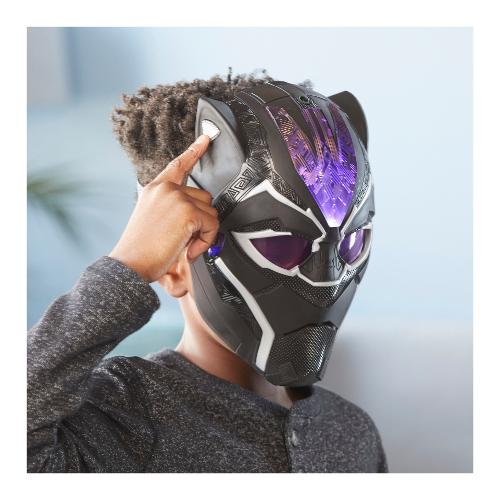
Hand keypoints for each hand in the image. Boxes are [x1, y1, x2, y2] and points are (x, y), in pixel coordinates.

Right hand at [109, 135, 217, 282]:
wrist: (130, 264)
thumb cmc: (140, 249)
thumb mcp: (154, 221)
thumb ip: (174, 210)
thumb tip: (199, 217)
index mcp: (155, 189)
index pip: (179, 165)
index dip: (195, 151)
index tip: (206, 138)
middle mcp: (166, 189)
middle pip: (204, 198)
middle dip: (201, 221)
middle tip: (185, 239)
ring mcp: (177, 197)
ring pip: (211, 212)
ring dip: (204, 233)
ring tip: (184, 246)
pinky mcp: (187, 211)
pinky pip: (211, 225)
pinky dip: (205, 241)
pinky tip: (188, 250)